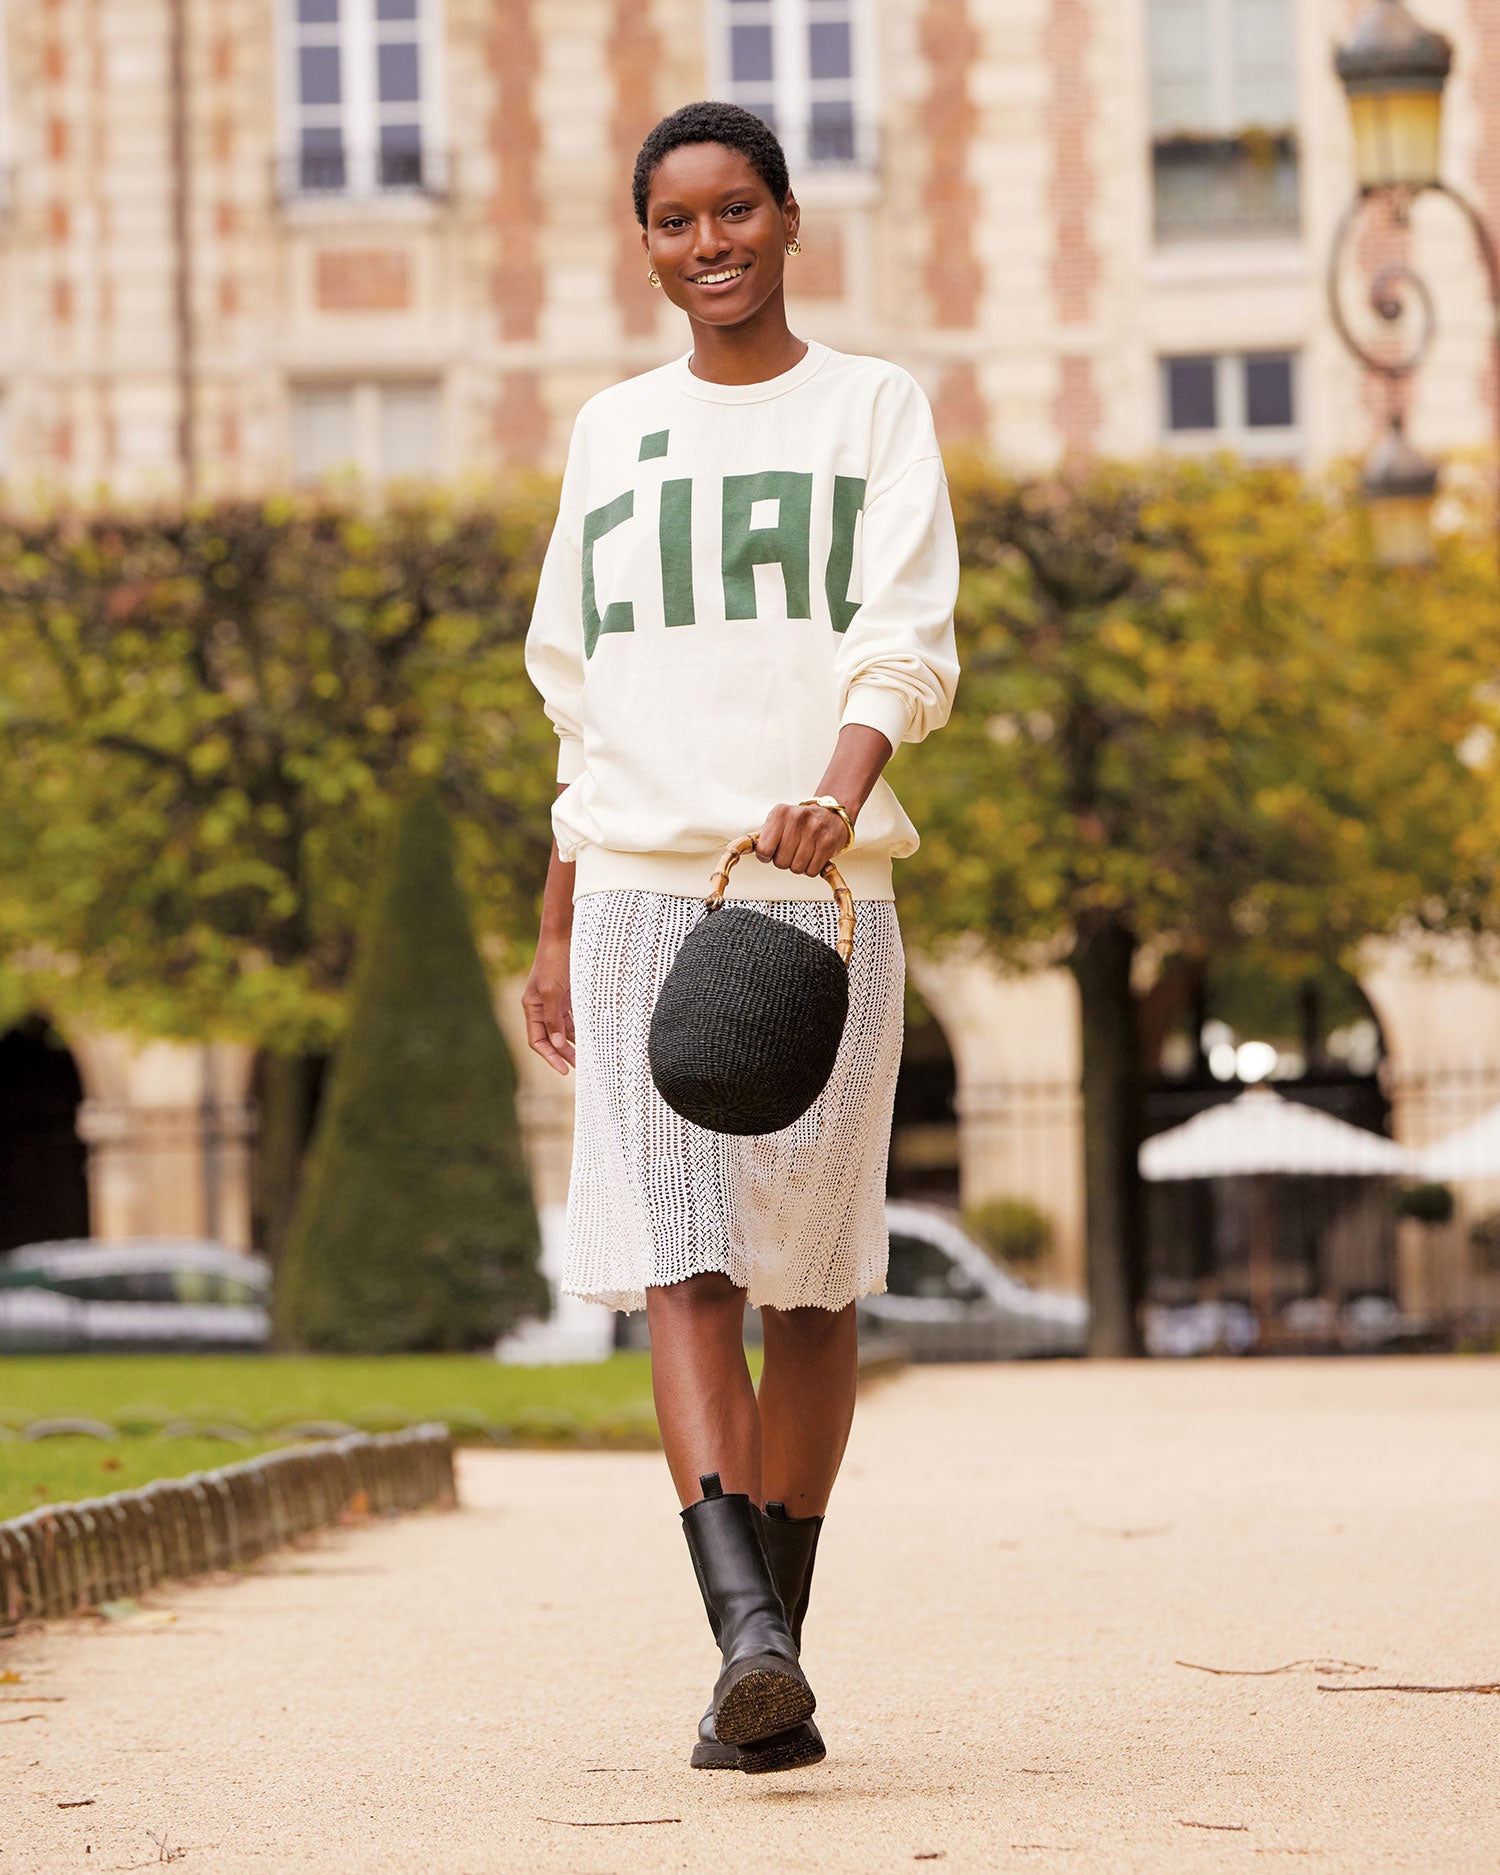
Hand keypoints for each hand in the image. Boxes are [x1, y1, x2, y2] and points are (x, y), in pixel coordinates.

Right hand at [522, 930, 575, 1075]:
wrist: (565, 935)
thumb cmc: (554, 961)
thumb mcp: (552, 991)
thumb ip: (554, 1018)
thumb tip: (557, 1043)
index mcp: (532, 1007)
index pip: (537, 1040)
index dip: (549, 1057)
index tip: (564, 1070)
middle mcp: (542, 1006)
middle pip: (551, 1038)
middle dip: (564, 1053)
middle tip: (581, 1066)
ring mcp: (556, 1000)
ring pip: (563, 1029)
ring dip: (574, 1042)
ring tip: (589, 1054)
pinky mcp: (569, 994)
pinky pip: (573, 1017)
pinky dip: (580, 1027)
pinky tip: (592, 1035)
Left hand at [753, 800, 850, 876]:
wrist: (831, 817)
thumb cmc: (799, 823)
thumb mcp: (778, 822)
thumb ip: (760, 836)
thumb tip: (736, 848)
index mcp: (780, 812)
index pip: (763, 849)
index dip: (766, 856)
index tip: (772, 851)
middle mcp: (797, 818)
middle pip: (780, 862)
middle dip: (784, 861)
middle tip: (792, 850)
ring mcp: (814, 830)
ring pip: (796, 868)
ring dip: (798, 865)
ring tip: (803, 851)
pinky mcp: (828, 842)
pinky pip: (812, 871)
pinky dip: (811, 868)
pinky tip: (814, 855)